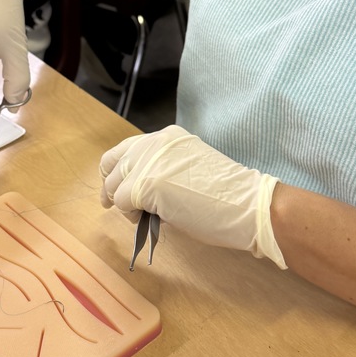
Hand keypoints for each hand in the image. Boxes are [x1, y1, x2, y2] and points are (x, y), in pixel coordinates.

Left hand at [99, 125, 286, 266]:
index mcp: (167, 137)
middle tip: (110, 204)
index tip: (116, 186)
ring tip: (142, 216)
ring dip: (122, 204)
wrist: (246, 204)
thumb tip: (138, 192)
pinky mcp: (143, 185)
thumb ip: (162, 170)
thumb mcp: (188, 169)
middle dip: (109, 185)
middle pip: (112, 162)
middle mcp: (154, 143)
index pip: (127, 148)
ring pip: (113, 185)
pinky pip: (121, 203)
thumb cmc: (226, 195)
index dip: (117, 169)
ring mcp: (147, 162)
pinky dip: (131, 215)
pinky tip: (150, 219)